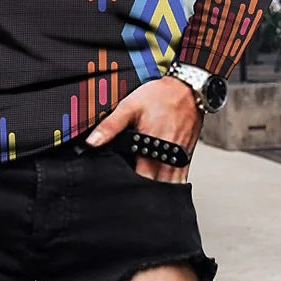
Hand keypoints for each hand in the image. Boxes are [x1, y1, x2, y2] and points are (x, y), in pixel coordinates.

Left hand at [85, 76, 203, 182]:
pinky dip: (169, 184)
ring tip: (143, 187)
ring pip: (168, 187)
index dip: (126, 187)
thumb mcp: (129, 106)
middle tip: (127, 187)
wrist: (187, 89)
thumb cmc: (160, 96)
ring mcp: (179, 160)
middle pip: (153, 188)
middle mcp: (166, 158)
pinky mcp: (186, 157)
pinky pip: (179, 179)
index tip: (116, 187)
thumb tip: (92, 141)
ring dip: (156, 190)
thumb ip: (110, 126)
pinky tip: (159, 180)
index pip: (137, 182)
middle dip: (140, 191)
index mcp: (150, 149)